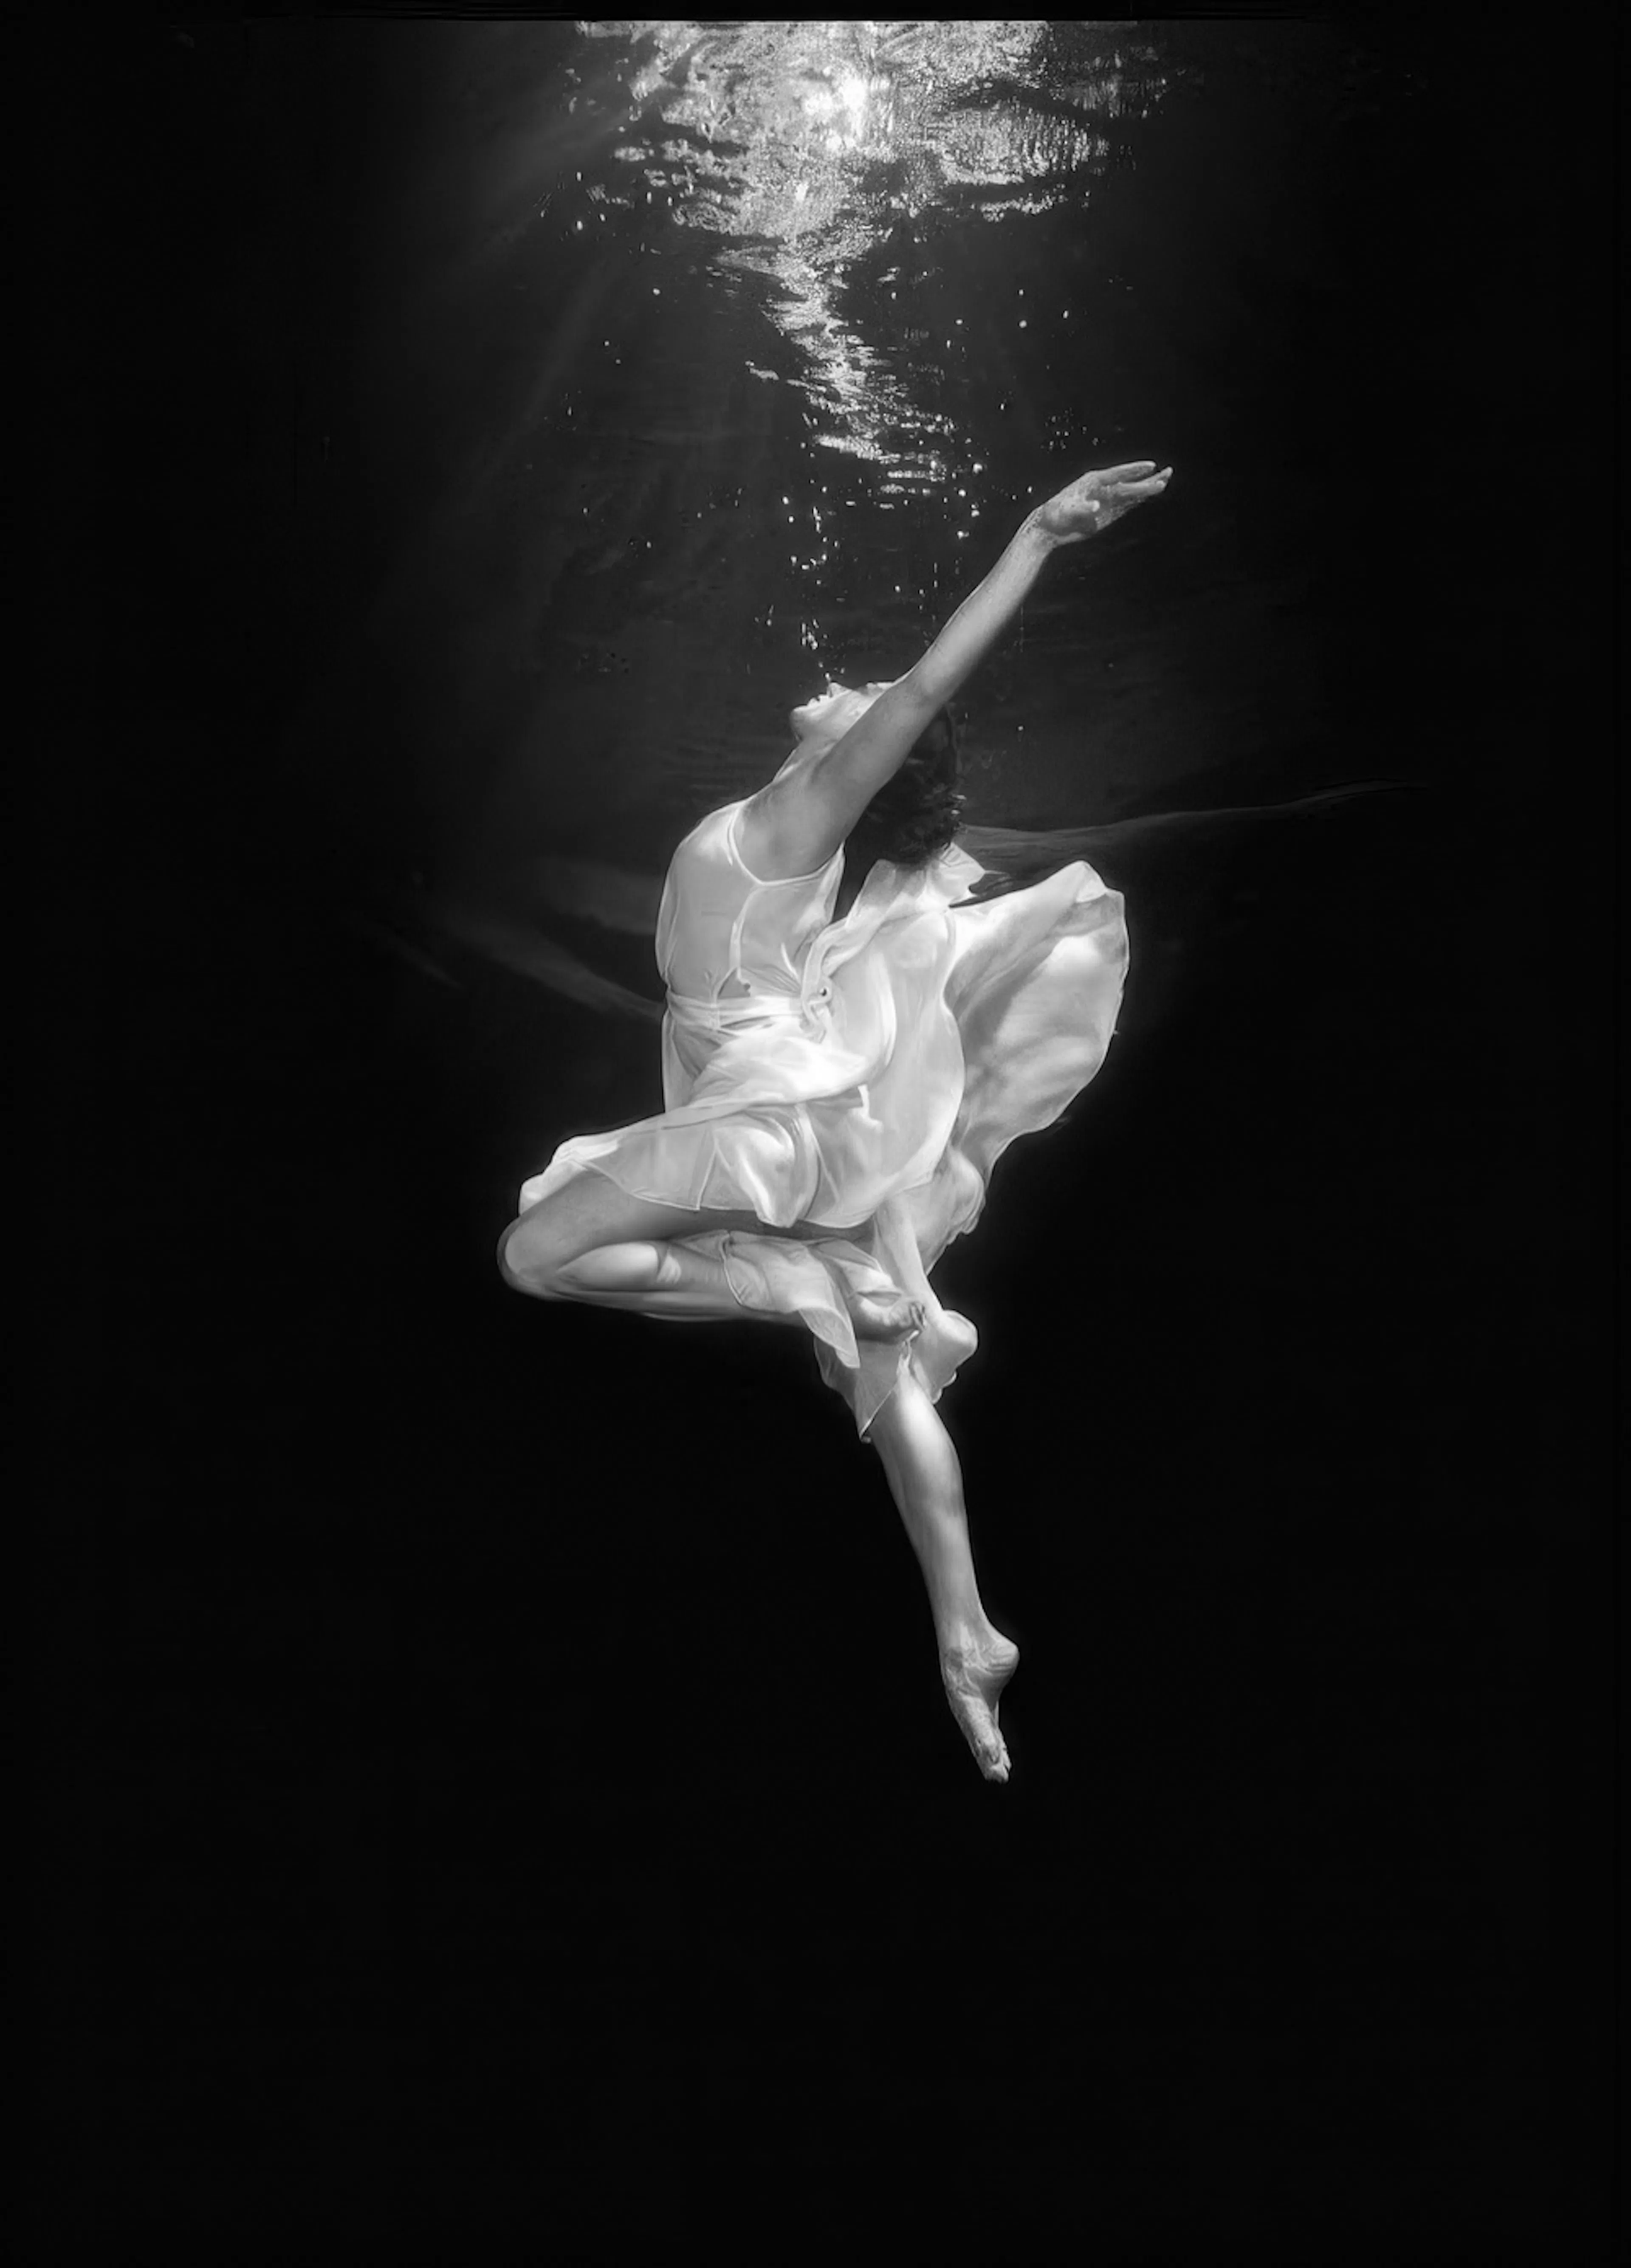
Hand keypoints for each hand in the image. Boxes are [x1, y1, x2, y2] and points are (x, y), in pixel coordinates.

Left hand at [1031, 460, 1172, 544]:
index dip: (1134, 470)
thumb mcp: (1067, 512)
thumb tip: (1097, 507)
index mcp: (1093, 482)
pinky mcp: (1105, 514)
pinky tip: (1149, 495)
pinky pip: (1125, 506)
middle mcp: (1101, 488)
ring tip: (1164, 482)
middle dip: (1147, 479)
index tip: (1150, 466)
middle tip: (1168, 473)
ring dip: (1146, 489)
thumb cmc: (1055, 515)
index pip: (1118, 475)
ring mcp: (1105, 501)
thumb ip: (1082, 509)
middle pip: (1129, 483)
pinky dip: (1137, 501)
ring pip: (1130, 494)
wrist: (1047, 527)